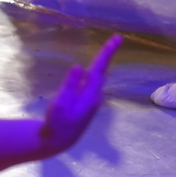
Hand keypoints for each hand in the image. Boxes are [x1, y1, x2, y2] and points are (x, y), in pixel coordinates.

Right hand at [39, 34, 121, 151]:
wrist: (60, 139)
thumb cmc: (58, 121)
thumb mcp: (60, 103)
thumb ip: (69, 85)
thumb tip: (78, 67)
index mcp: (90, 95)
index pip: (99, 70)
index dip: (106, 54)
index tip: (116, 40)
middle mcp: (94, 95)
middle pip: (102, 70)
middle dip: (108, 54)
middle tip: (117, 38)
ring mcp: (91, 98)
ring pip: (99, 75)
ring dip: (103, 61)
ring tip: (109, 47)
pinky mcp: (86, 100)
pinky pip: (93, 80)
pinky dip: (96, 69)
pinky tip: (95, 66)